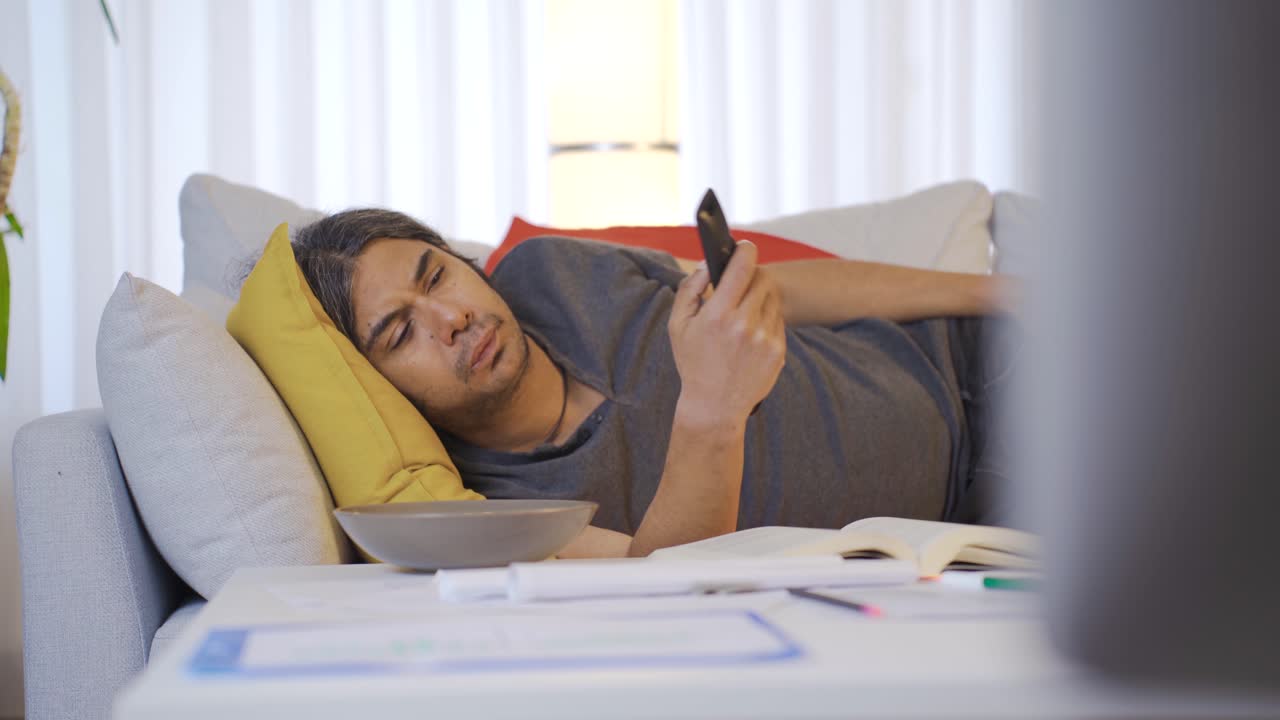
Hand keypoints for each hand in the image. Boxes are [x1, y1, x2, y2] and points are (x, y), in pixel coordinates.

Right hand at [668, 240, 785, 425]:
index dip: (745, 250)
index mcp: (718, 314)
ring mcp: (765, 339)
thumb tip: (707, 264)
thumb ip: (690, 289)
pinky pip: (778, 320)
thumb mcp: (678, 325)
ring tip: (743, 315)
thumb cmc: (693, 362)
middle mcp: (745, 324)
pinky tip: (750, 335)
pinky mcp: (778, 351)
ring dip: (760, 299)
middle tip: (740, 283)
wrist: (714, 406)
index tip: (744, 247)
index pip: (742, 266)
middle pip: (762, 278)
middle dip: (751, 275)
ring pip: (772, 299)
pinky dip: (766, 320)